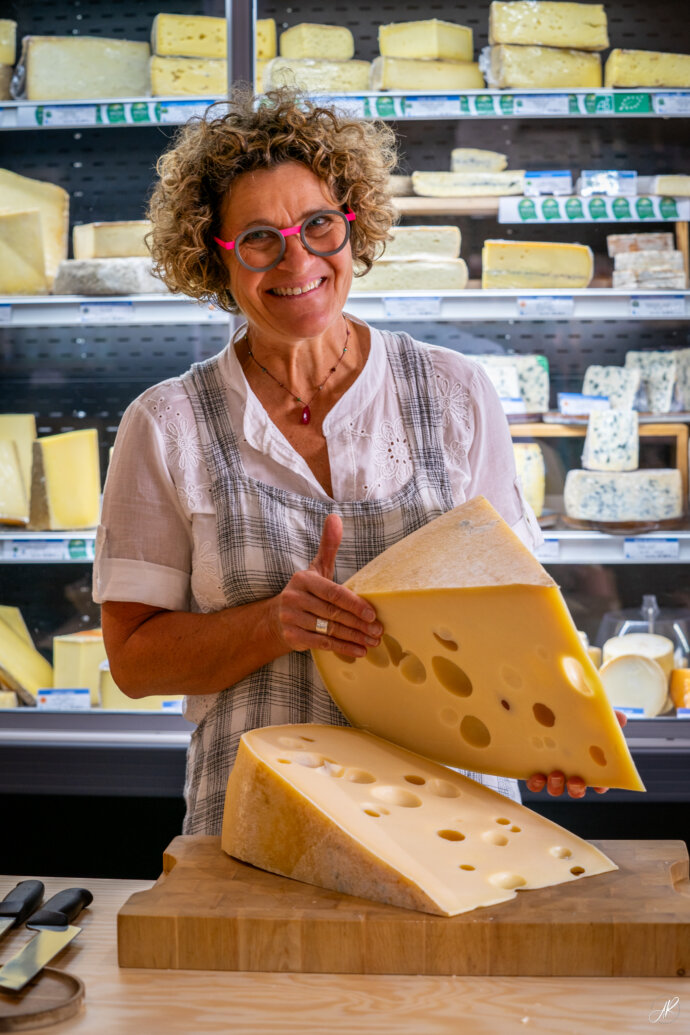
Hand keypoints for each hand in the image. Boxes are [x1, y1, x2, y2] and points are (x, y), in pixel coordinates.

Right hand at [270, 513, 381, 657]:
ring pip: (330, 630)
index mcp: (304, 580)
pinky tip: (359, 651)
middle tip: (379, 631)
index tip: (373, 614)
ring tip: (373, 641)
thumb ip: (328, 546)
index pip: (333, 593)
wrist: (275, 618)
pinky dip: (342, 648)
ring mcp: (291, 619)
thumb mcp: (316, 569)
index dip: (354, 604)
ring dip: (354, 638)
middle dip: (359, 624)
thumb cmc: (305, 592)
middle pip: (334, 614)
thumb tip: (335, 517)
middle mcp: (294, 598)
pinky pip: (322, 644)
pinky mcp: (292, 637)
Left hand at [525, 710, 627, 797]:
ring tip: (555, 775)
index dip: (601, 786)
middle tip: (575, 780)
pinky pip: (535, 783)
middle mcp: (568, 766)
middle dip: (577, 788)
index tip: (600, 787)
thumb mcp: (588, 711)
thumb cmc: (569, 712)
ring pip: (556, 788)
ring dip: (557, 787)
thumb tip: (622, 718)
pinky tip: (536, 776)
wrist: (538, 703)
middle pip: (577, 787)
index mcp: (586, 758)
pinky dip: (536, 783)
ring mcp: (550, 767)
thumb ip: (606, 717)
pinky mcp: (532, 765)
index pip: (599, 778)